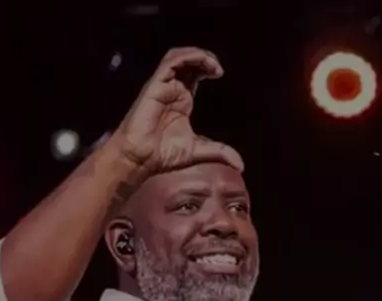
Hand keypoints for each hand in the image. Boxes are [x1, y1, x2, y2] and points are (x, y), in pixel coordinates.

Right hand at [112, 46, 243, 175]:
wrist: (141, 158)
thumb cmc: (162, 155)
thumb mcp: (198, 151)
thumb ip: (219, 152)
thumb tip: (241, 165)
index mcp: (181, 100)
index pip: (194, 73)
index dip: (207, 68)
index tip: (219, 75)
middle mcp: (172, 89)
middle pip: (188, 61)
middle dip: (205, 59)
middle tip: (218, 69)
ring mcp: (163, 86)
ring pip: (179, 56)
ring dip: (197, 55)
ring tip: (212, 65)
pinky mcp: (156, 85)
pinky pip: (171, 61)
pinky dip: (187, 57)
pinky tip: (201, 63)